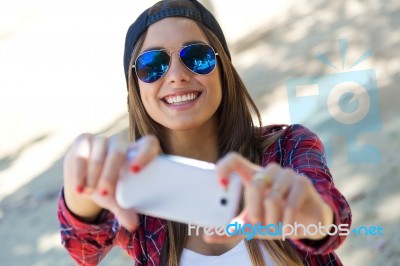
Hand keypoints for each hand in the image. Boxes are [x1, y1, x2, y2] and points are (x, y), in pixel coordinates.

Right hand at [63, 133, 160, 230]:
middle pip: (118, 152)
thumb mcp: (117, 198)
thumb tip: (132, 226)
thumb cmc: (108, 187)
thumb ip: (125, 210)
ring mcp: (102, 140)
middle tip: (104, 194)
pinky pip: (81, 153)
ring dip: (93, 174)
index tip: (134, 171)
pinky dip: (79, 172)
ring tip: (89, 192)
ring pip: (99, 152)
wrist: (84, 178)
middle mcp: (121, 143)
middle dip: (109, 173)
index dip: (144, 154)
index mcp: (138, 152)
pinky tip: (79, 186)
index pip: (149, 144)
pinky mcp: (83, 140)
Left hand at [205, 152, 332, 242]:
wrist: (308, 222)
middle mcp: (269, 171)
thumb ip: (230, 229)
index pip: (234, 159)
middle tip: (255, 222)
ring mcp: (287, 174)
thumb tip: (207, 235)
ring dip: (272, 220)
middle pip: (255, 183)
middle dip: (253, 209)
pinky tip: (287, 229)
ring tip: (275, 227)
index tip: (220, 185)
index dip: (224, 167)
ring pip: (272, 197)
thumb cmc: (275, 219)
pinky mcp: (303, 183)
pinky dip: (286, 222)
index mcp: (252, 175)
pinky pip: (290, 204)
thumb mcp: (251, 225)